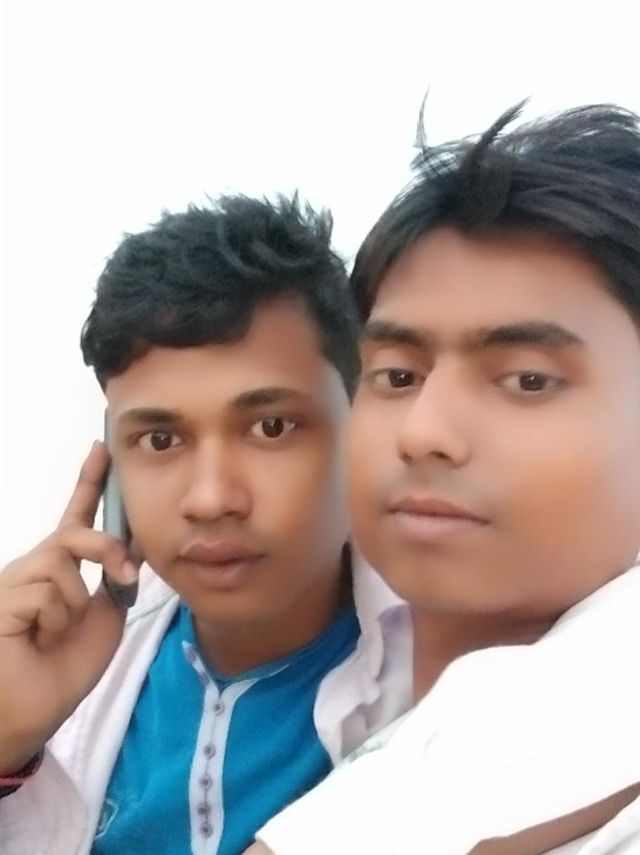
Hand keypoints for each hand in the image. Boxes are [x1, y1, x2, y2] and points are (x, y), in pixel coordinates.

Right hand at [0, 442, 138, 773]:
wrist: (32, 713)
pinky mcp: (3, 599)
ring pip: (62, 563)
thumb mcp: (104, 619)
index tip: (101, 449)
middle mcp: (34, 567)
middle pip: (74, 533)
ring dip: (75, 605)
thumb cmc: (64, 668)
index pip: (75, 517)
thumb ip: (113, 582)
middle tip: (124, 575)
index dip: (89, 483)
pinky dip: (57, 622)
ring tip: (57, 634)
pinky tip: (40, 641)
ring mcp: (15, 582)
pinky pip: (48, 592)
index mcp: (61, 570)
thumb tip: (127, 552)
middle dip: (106, 548)